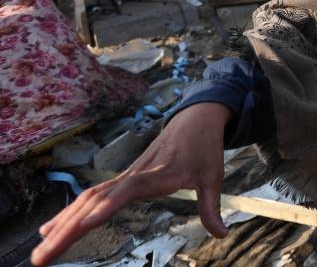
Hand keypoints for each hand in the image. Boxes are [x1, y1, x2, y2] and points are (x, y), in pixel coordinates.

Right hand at [31, 102, 232, 265]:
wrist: (196, 118)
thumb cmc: (204, 147)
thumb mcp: (213, 176)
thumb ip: (211, 207)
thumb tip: (221, 234)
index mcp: (159, 174)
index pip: (130, 189)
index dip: (109, 204)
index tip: (87, 222)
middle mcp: (135, 175)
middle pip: (97, 200)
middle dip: (69, 228)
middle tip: (42, 257)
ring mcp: (125, 176)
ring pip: (87, 200)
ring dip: (62, 224)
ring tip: (40, 251)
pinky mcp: (122, 179)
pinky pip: (90, 197)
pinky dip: (69, 213)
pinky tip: (51, 230)